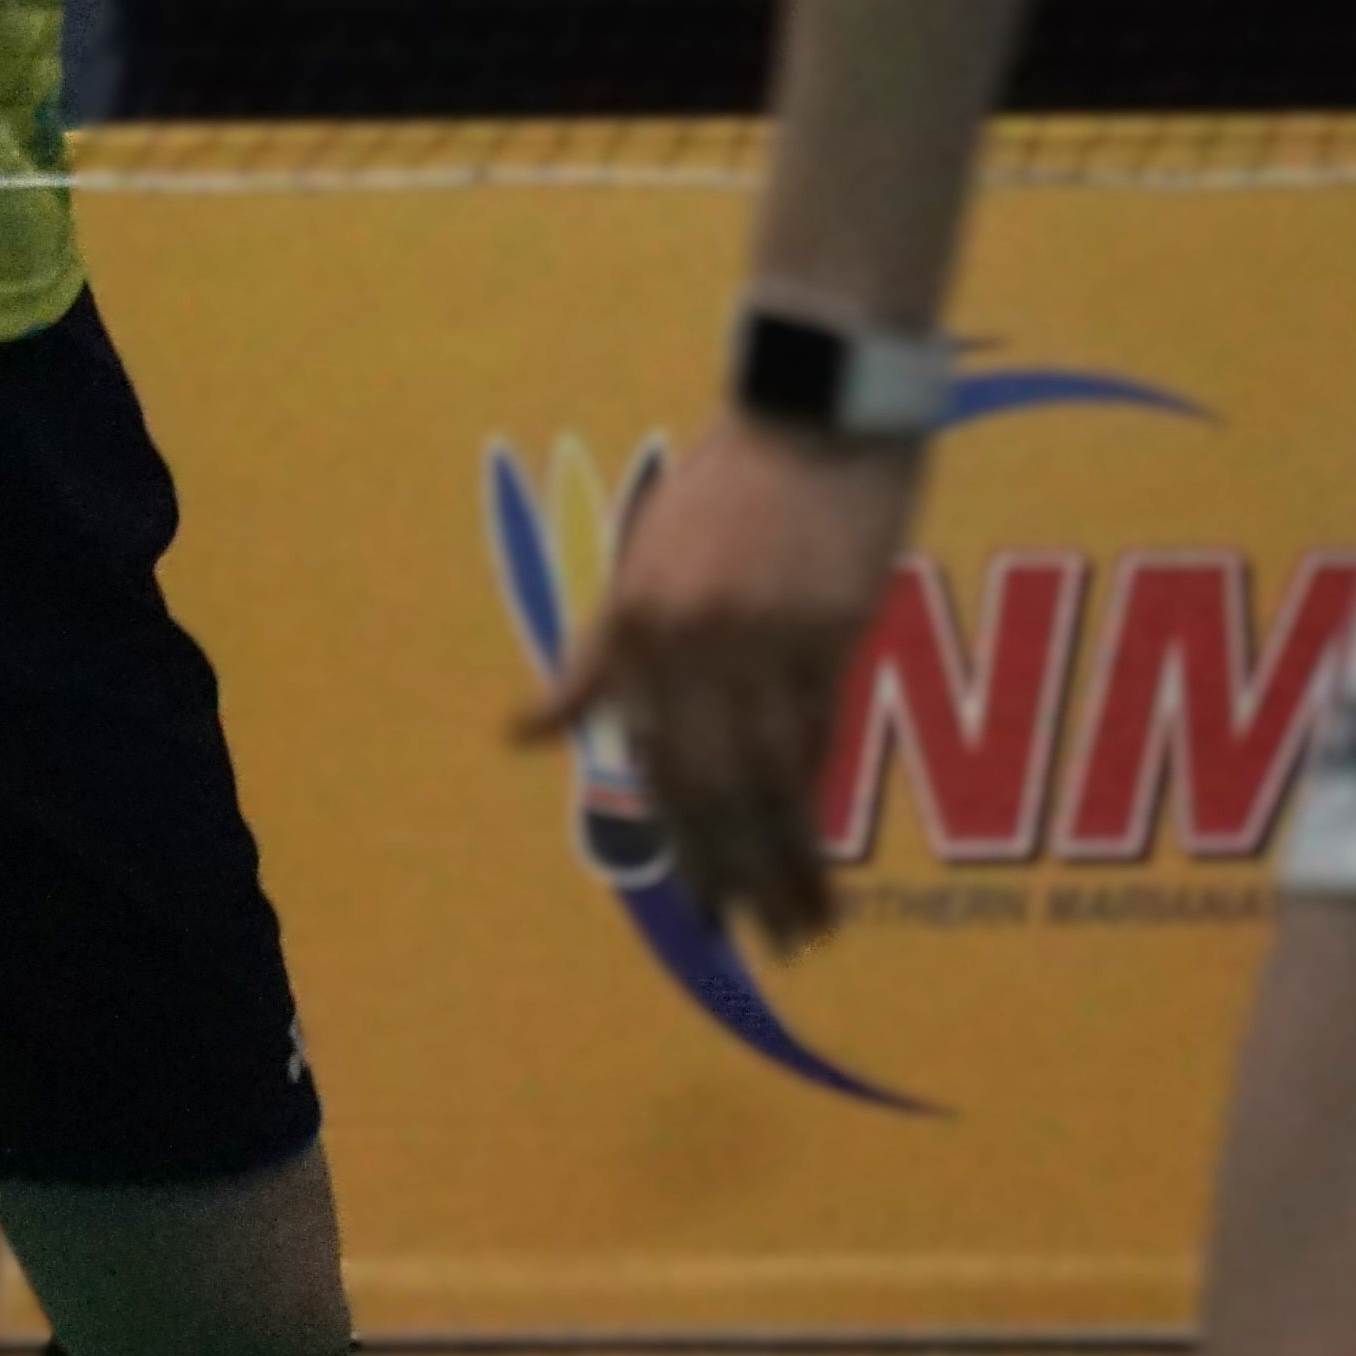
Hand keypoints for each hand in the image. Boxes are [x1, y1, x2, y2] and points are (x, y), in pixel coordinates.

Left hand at [524, 411, 927, 949]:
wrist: (812, 413)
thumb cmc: (723, 493)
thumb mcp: (639, 568)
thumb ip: (594, 661)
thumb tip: (521, 734)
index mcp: (637, 625)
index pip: (658, 766)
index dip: (685, 848)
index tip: (707, 915)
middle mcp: (693, 638)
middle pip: (716, 786)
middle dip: (741, 875)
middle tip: (768, 942)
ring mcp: (767, 632)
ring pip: (777, 774)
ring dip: (792, 857)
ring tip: (810, 921)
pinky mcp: (835, 621)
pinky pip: (823, 727)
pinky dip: (821, 788)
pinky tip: (830, 839)